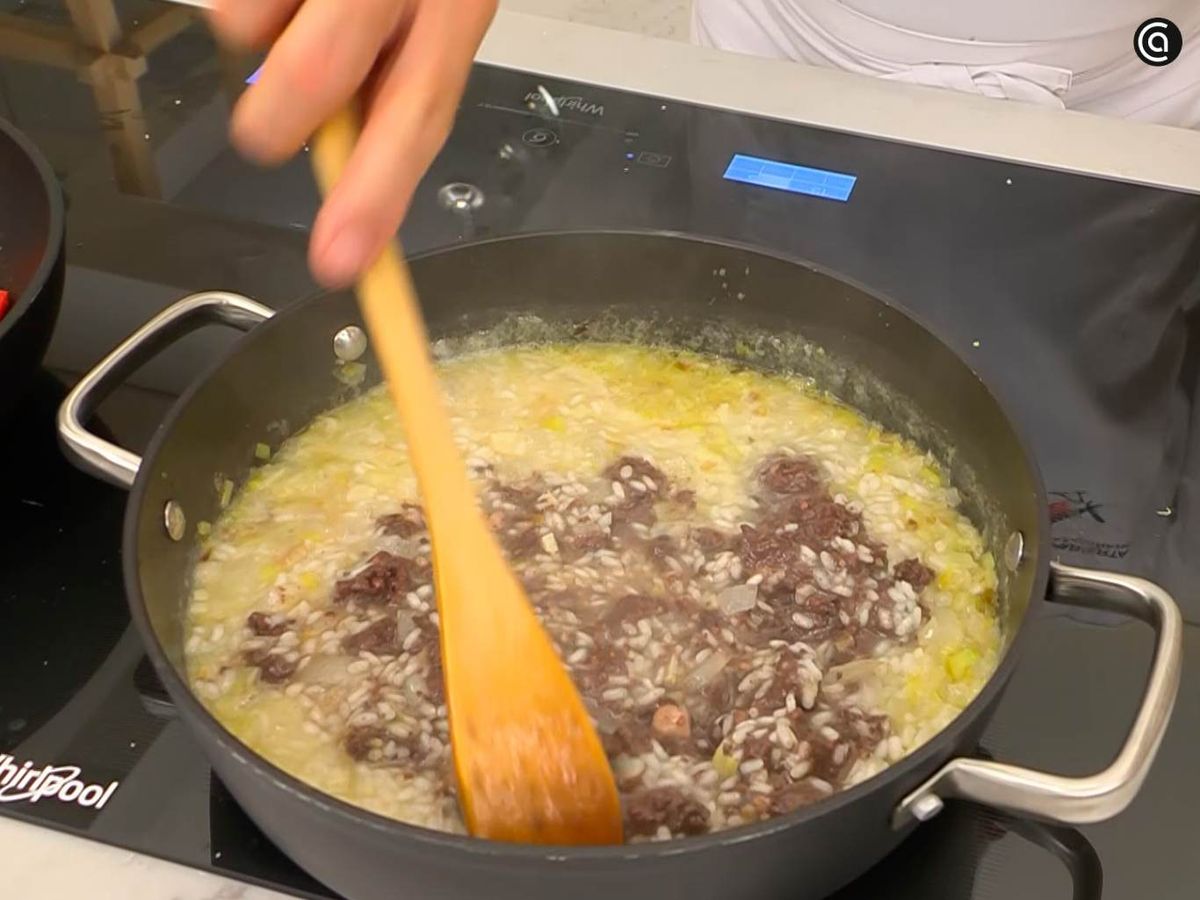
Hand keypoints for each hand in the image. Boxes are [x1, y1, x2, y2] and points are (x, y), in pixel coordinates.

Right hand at [209, 0, 497, 287]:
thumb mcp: (434, 13)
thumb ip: (391, 83)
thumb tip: (343, 165)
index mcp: (454, 8)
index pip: (418, 115)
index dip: (377, 195)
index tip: (341, 263)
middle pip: (322, 70)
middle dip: (282, 116)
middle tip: (266, 136)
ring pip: (250, 24)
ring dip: (257, 33)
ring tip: (289, 9)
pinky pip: (237, 4)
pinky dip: (248, 4)